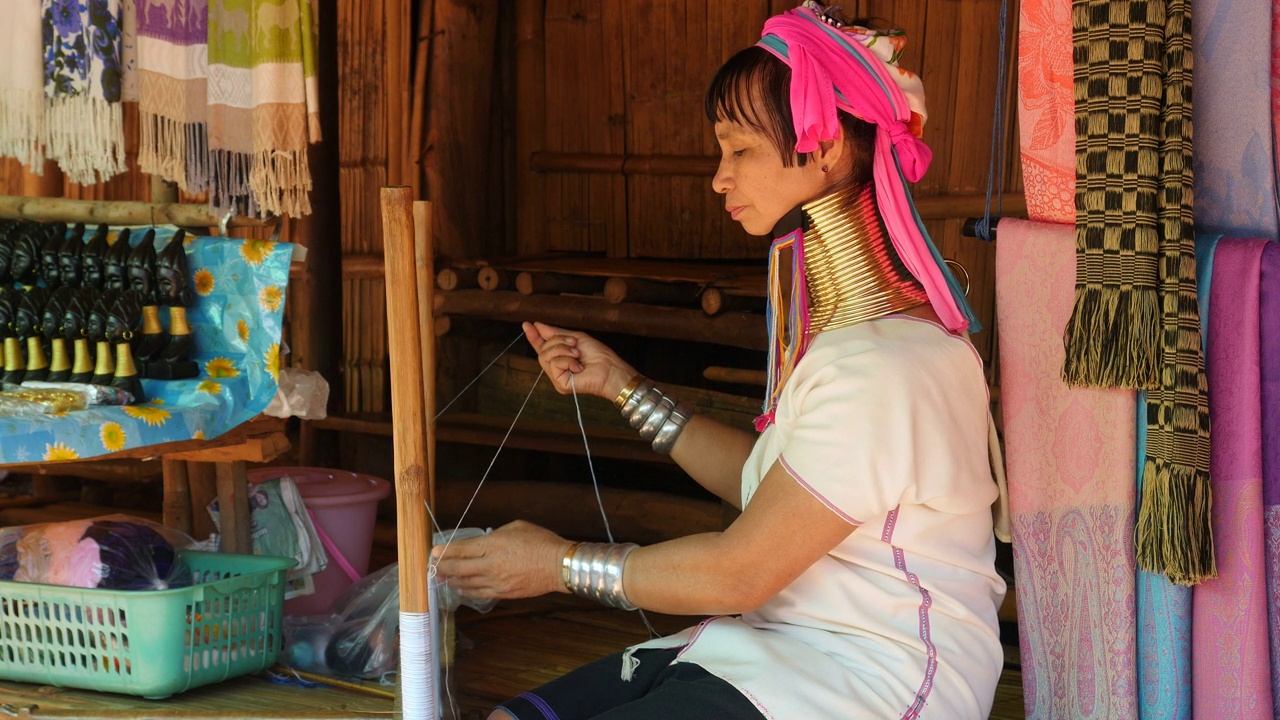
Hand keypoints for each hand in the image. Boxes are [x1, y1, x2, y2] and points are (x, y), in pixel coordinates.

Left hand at [431, 520, 571, 599]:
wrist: (559, 566)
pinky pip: (478, 594)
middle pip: (458, 569)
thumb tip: (484, 541)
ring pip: (465, 584)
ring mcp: (496, 582)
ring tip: (443, 578)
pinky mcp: (502, 593)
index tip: (434, 551)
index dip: (444, 551)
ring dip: (452, 580)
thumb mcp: (516, 527)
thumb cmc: (541, 542)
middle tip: (433, 566)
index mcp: (493, 545)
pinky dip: (467, 591)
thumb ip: (496, 535)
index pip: (461, 550)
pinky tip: (461, 589)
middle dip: (442, 567)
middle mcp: (490, 565)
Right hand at [522, 321, 636, 400]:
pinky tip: (578, 366)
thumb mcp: (575, 338)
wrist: (610, 368)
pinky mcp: (560, 384)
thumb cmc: (598, 354)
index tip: (527, 324)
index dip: (534, 336)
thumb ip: (555, 333)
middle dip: (557, 341)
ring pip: (545, 356)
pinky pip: (553, 365)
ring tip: (577, 354)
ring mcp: (557, 377)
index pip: (542, 347)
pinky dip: (566, 361)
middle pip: (542, 350)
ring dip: (563, 350)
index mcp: (560, 357)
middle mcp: (557, 368)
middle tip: (574, 343)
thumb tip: (537, 325)